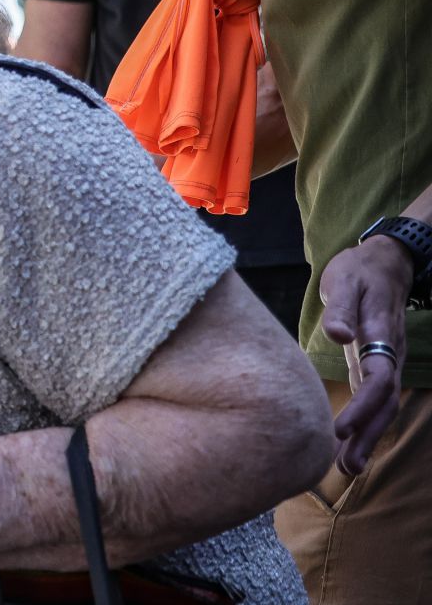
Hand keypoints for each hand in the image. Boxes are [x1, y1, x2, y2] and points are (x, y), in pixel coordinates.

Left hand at [320, 234, 414, 474]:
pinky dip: (368, 423)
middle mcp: (389, 353)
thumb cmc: (360, 271)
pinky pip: (378, 398)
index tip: (339, 430)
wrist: (384, 260)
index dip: (361, 407)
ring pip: (385, 405)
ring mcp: (387, 359)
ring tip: (350, 468)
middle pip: (385, 402)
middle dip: (368, 435)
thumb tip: (339, 336)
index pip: (378, 379)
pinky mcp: (378, 362)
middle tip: (347, 467)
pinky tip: (353, 444)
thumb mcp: (347, 281)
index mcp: (380, 336)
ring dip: (370, 436)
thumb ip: (343, 309)